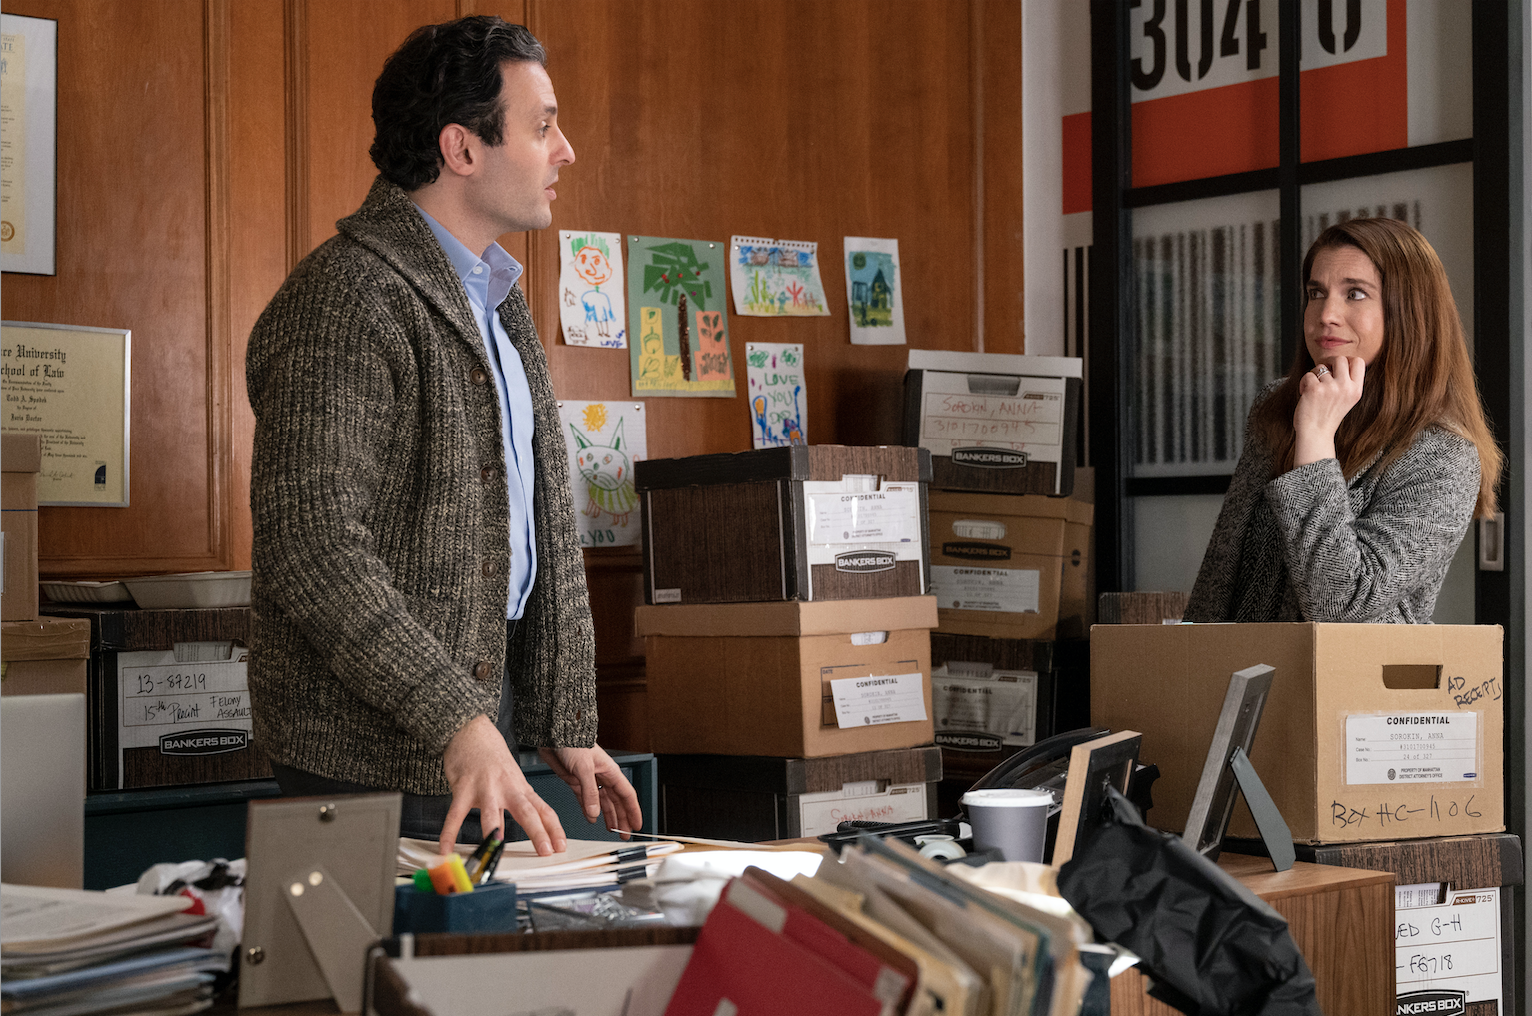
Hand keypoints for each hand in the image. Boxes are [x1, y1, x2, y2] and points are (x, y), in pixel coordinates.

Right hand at [440, 714, 566, 856]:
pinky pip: (455, 815)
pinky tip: (446, 849)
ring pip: (491, 814)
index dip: (554, 828)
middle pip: (526, 812)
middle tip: (546, 850)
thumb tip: (511, 832)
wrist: (471, 730)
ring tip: (496, 850)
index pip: (543, 810)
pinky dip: (449, 834)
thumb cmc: (492, 756)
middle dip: (537, 832)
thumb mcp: (510, 780)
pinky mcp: (463, 789)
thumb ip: (510, 807)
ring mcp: (485, 788)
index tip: (561, 846)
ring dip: (493, 833)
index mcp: (521, 787)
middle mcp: (506, 789)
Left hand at [538, 745, 642, 839]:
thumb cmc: (573, 742)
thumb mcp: (584, 767)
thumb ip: (590, 791)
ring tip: (612, 830)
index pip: (626, 795)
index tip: (637, 824)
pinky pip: (585, 800)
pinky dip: (589, 811)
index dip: (633, 810)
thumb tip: (594, 812)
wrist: (554, 734)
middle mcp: (602, 777)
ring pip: (602, 803)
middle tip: (624, 834)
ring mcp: (589, 780)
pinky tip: (592, 819)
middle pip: (616, 802)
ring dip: (608, 816)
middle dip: (622, 818)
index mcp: (610, 771)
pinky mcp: (575, 782)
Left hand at [1293, 355, 1365, 467]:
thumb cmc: (1327, 416)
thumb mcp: (1347, 399)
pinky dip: (1304, 383)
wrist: (1315, 434)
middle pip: (1340, 359)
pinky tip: (1306, 395)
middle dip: (1329, 363)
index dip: (1347, 360)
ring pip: (1321, 367)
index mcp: (1357, 390)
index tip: (1337, 368)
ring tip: (1314, 391)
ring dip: (1314, 377)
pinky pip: (1308, 375)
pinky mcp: (1315, 388)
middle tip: (1322, 375)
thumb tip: (1341, 361)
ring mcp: (1331, 387)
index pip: (1358, 361)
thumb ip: (1347, 382)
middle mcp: (1346, 387)